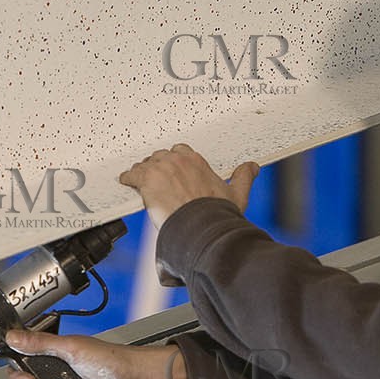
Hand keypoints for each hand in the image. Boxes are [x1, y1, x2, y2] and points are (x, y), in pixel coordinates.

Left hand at [119, 143, 258, 228]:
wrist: (200, 227)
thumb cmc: (216, 214)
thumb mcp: (237, 194)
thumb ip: (244, 177)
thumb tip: (252, 167)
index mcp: (195, 160)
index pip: (180, 151)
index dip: (175, 162)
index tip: (174, 171)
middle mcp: (177, 160)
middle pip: (160, 157)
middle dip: (158, 167)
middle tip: (158, 180)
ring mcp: (160, 169)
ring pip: (145, 164)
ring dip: (143, 173)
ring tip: (142, 182)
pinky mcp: (146, 180)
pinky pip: (131, 175)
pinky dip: (128, 179)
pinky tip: (127, 182)